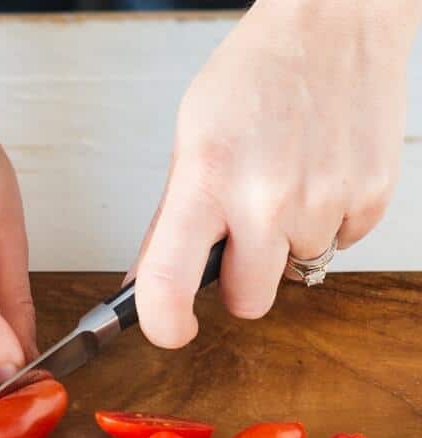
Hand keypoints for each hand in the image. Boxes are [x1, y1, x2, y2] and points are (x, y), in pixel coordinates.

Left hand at [131, 0, 420, 347]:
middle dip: (242, 282)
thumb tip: (146, 283)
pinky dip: (326, 223)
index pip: (169, 284)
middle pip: (248, 301)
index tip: (171, 329)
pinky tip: (318, 175)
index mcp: (207, 179)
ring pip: (295, 274)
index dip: (165, 324)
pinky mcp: (369, 199)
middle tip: (242, 237)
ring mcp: (324, 200)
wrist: (334, 20)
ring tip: (287, 182)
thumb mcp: (192, 141)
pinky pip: (338, 246)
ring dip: (287, 245)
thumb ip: (170, 221)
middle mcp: (267, 196)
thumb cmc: (257, 75)